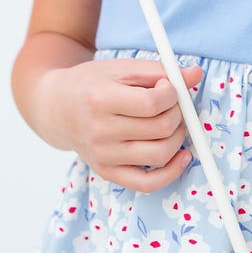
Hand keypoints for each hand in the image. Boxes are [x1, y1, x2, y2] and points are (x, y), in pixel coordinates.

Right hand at [48, 59, 203, 191]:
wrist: (56, 108)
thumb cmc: (90, 84)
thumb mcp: (120, 68)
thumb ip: (159, 71)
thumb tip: (195, 74)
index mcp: (100, 100)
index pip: (152, 103)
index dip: (171, 94)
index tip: (168, 87)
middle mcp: (99, 132)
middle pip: (160, 128)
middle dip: (177, 113)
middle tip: (171, 104)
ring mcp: (103, 156)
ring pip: (160, 154)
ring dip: (177, 136)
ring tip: (170, 123)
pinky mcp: (107, 172)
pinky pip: (147, 183)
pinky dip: (171, 172)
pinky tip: (181, 155)